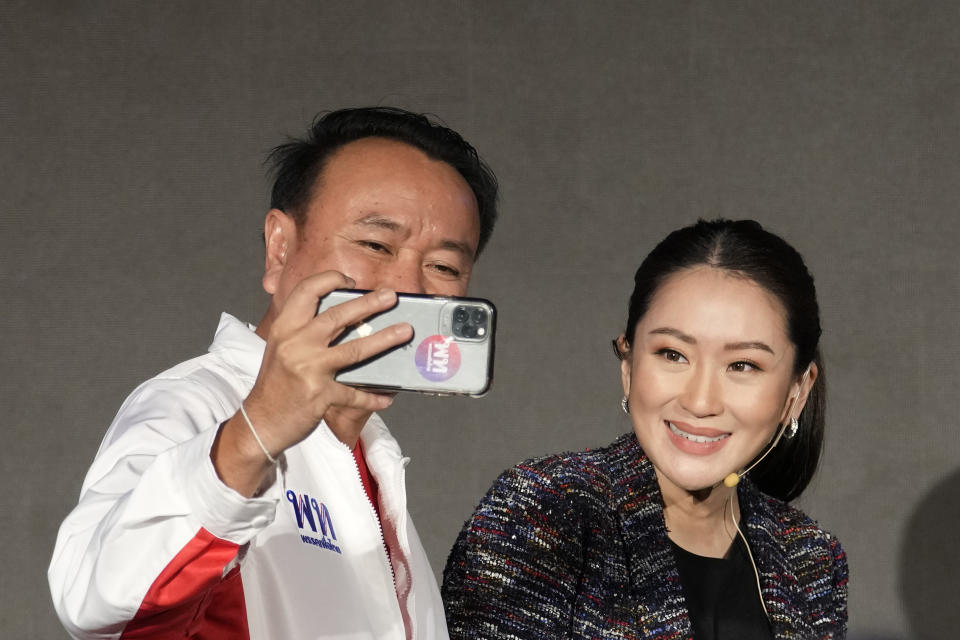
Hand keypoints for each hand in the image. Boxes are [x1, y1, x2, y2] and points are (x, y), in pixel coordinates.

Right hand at [212, 271, 412, 494]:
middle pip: (338, 316)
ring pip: (355, 349)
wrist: (260, 422)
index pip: (307, 291)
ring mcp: (308, 369)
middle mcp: (295, 344)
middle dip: (369, 303)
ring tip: (405, 331)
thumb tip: (348, 317)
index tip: (351, 281)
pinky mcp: (320, 395)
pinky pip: (355, 393)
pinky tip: (388, 396)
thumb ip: (305, 331)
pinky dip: (374, 396)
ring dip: (385, 339)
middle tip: (391, 296)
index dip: (330, 279)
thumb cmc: (276, 385)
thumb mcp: (281, 348)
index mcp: (284, 327)